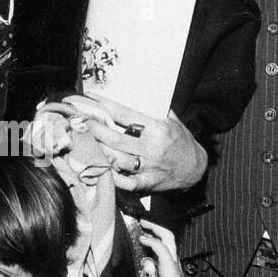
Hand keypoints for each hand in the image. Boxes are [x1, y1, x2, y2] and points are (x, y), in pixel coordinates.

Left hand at [56, 92, 206, 192]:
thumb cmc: (181, 141)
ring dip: (98, 151)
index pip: (126, 114)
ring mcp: (149, 167)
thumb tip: (136, 93)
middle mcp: (152, 147)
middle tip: (80, 122)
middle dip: (95, 129)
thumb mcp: (172, 121)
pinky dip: (111, 177)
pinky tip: (98, 168)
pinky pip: (126, 182)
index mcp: (158, 128)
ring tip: (83, 143)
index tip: (90, 98)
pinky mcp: (148, 183)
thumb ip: (154, 109)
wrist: (197, 169)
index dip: (106, 106)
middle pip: (116, 138)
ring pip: (117, 159)